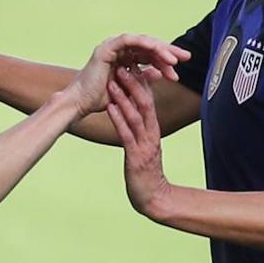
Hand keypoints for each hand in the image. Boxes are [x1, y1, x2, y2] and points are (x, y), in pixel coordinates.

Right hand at [66, 34, 189, 117]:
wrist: (82, 104)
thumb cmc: (103, 99)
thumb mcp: (130, 89)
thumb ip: (144, 79)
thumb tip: (161, 73)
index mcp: (124, 58)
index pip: (149, 54)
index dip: (165, 59)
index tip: (180, 68)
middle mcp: (119, 50)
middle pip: (148, 46)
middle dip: (168, 51)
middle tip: (186, 57)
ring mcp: (112, 47)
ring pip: (142, 42)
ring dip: (160, 50)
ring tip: (174, 60)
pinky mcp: (106, 48)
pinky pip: (129, 40)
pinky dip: (144, 44)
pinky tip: (159, 52)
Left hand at [105, 67, 169, 215]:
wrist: (153, 198)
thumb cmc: (147, 172)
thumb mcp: (146, 146)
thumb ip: (142, 129)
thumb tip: (134, 112)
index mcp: (154, 130)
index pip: (149, 101)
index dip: (141, 82)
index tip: (132, 64)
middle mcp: (151, 134)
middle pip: (145, 103)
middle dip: (134, 83)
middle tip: (123, 65)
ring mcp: (145, 145)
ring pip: (136, 115)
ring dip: (124, 97)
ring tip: (114, 80)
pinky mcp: (136, 157)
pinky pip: (126, 134)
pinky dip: (118, 118)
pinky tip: (109, 106)